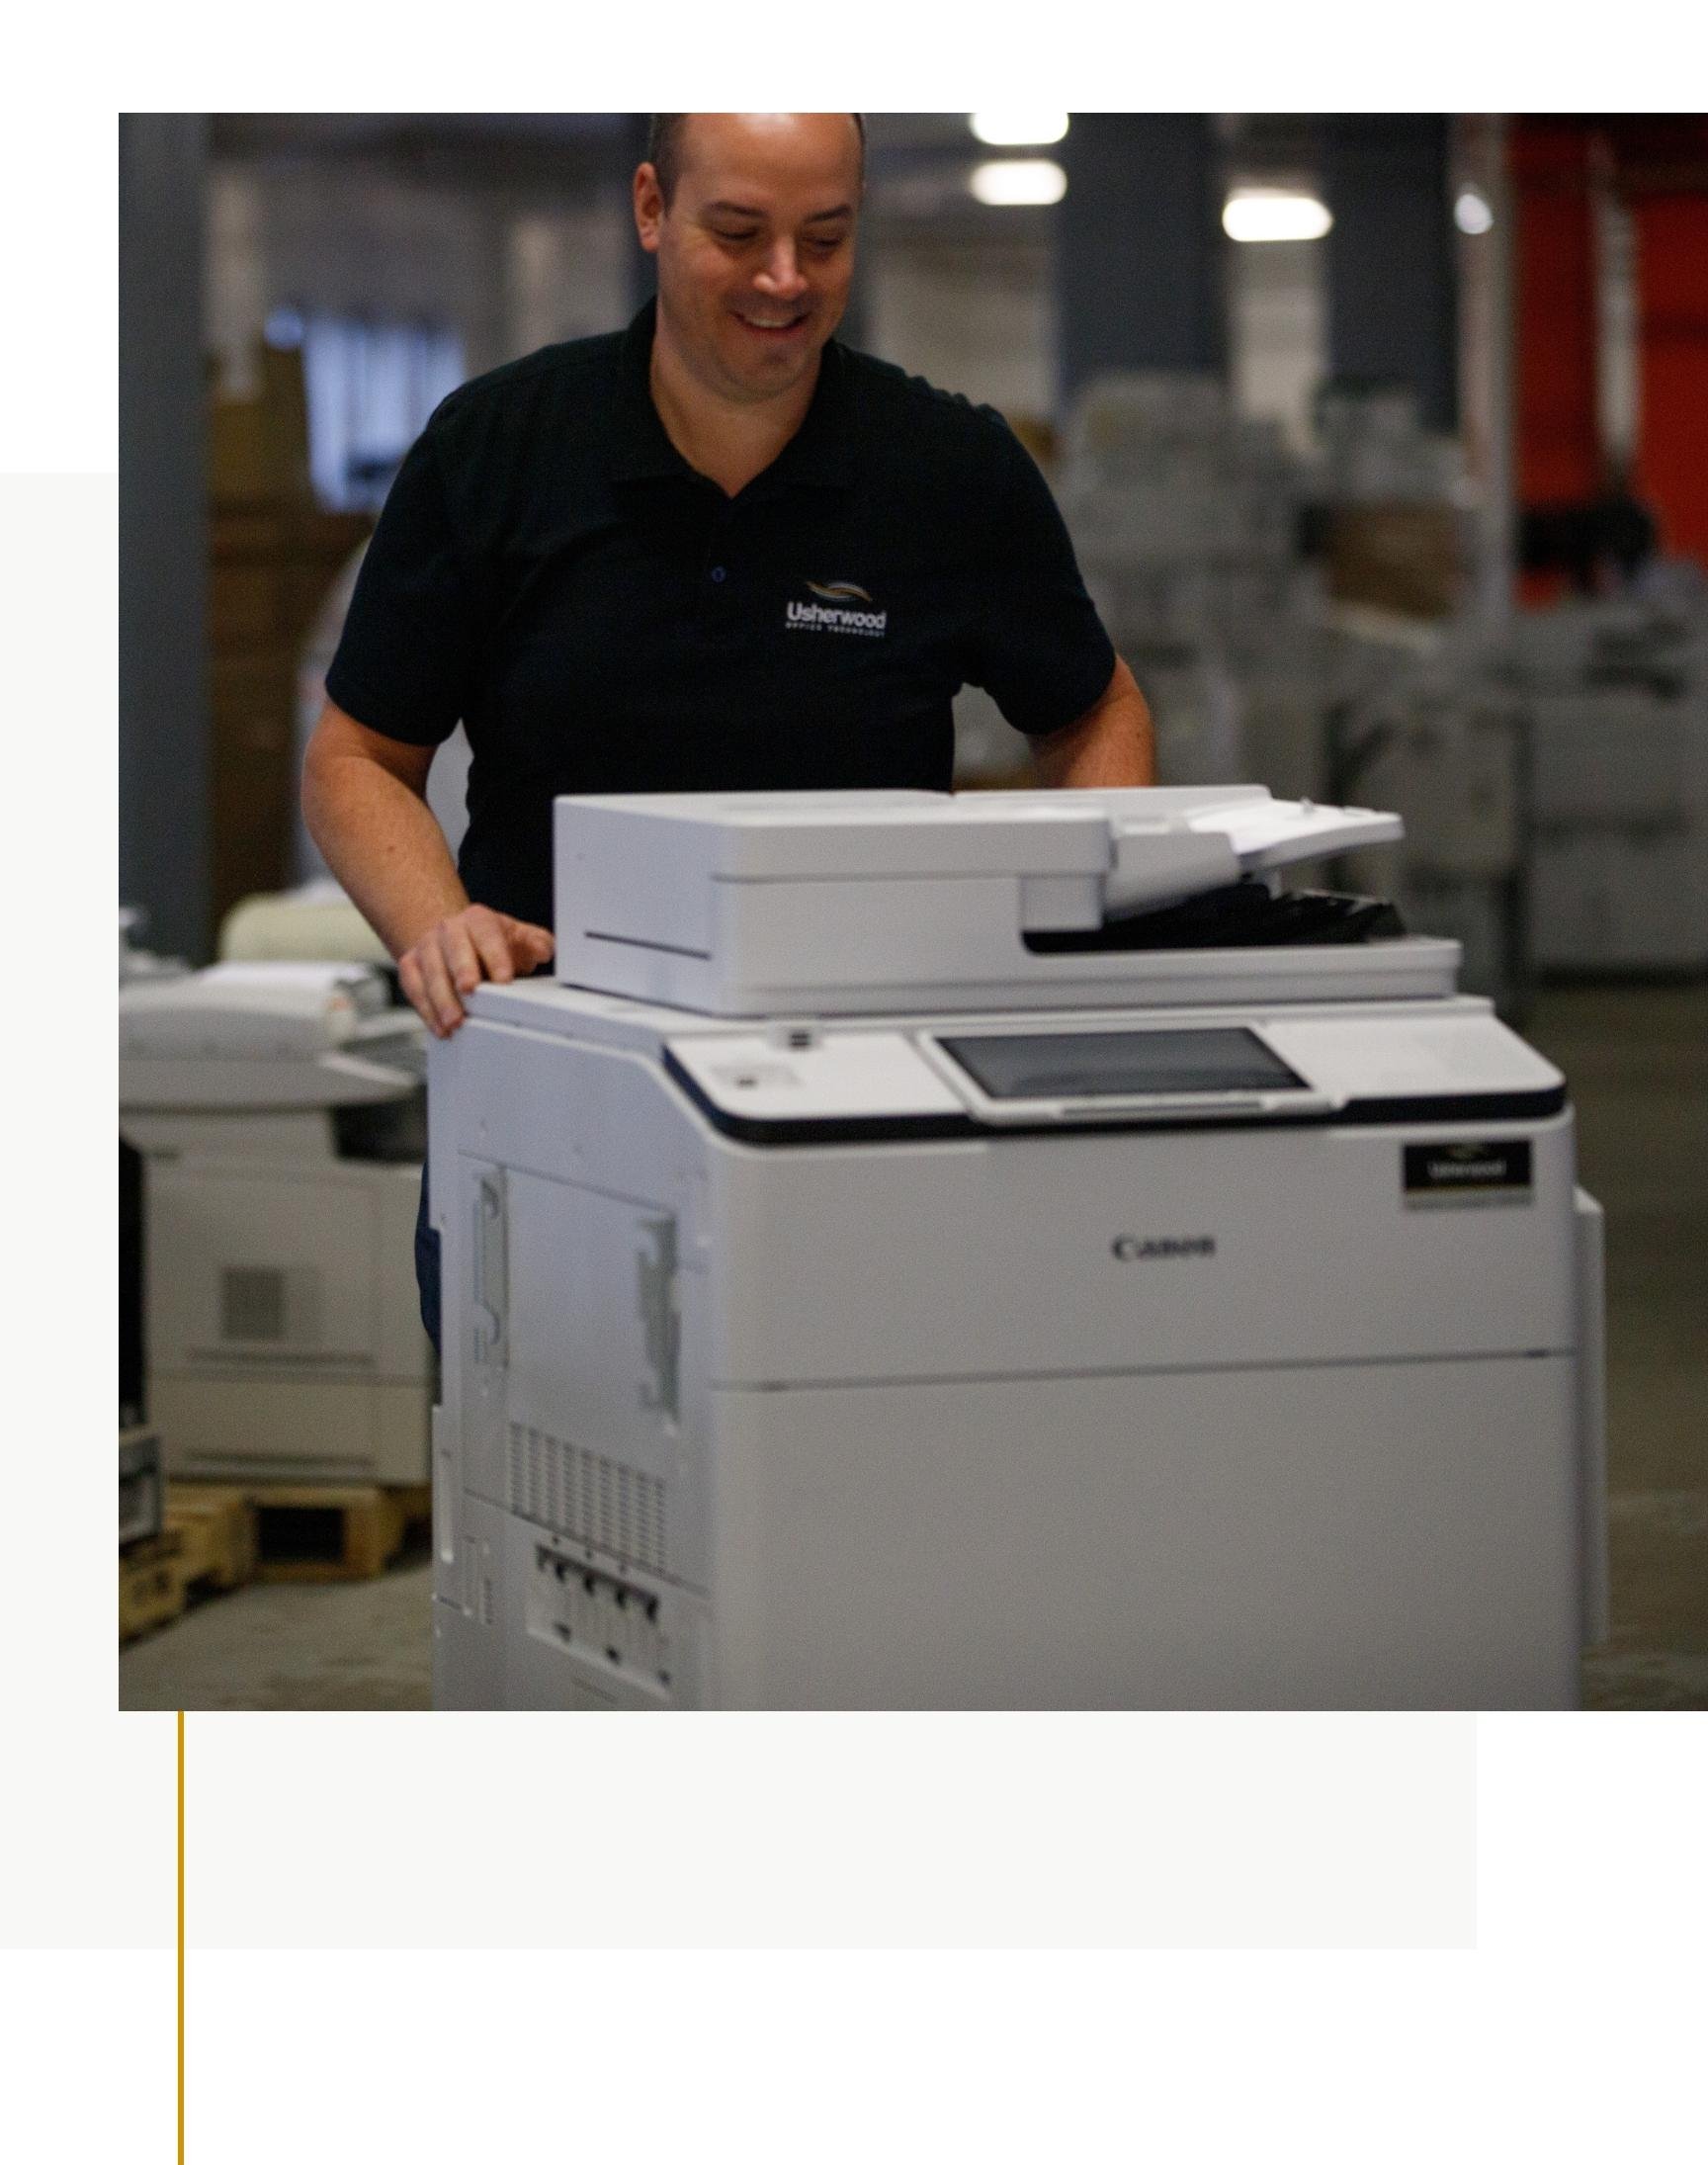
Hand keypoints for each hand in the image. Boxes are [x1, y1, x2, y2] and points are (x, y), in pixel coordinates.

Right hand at [397, 906, 554, 1037]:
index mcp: (478, 920)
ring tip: (455, 1022)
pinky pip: (414, 988)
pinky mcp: (410, 966)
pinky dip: (426, 1010)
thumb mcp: (518, 938)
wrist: (452, 939)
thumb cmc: (489, 943)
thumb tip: (544, 949)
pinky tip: (440, 1027)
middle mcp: (449, 929)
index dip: (496, 957)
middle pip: (454, 949)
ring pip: (430, 971)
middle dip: (461, 970)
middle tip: (470, 991)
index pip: (487, 935)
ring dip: (441, 999)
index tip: (504, 979)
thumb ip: (537, 942)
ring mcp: (427, 947)